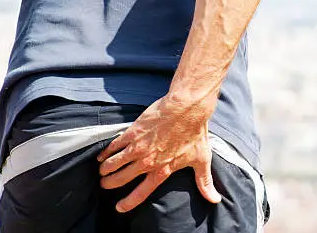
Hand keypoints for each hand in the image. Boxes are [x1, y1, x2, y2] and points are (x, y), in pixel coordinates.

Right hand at [96, 97, 221, 212]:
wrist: (187, 108)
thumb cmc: (195, 133)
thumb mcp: (201, 160)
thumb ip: (204, 182)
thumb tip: (214, 200)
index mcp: (163, 170)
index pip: (142, 192)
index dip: (128, 202)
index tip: (119, 207)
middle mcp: (147, 162)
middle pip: (122, 179)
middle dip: (110, 184)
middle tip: (105, 184)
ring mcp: (138, 147)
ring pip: (114, 163)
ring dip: (105, 169)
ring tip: (101, 172)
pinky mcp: (133, 132)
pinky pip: (114, 146)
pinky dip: (106, 152)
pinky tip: (102, 156)